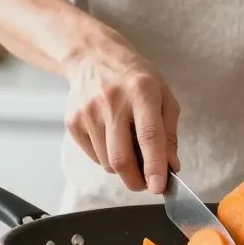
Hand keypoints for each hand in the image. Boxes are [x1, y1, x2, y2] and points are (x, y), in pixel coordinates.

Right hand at [63, 32, 179, 194]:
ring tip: (129, 150)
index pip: (148, 136)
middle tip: (146, 184)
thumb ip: (169, 132)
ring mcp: (88, 112)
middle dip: (136, 180)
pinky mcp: (73, 122)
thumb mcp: (163, 95)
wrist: (93, 57)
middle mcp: (112, 102)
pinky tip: (111, 139)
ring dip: (122, 168)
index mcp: (141, 92)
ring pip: (107, 162)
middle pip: (121, 157)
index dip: (154, 166)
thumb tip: (171, 167)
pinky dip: (106, 158)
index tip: (158, 187)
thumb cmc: (135, 78)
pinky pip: (93, 156)